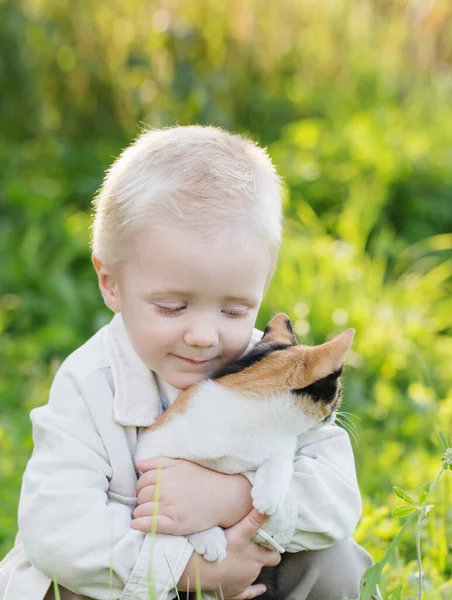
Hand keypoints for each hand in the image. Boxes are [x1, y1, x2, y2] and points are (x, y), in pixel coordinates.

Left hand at [131, 457, 252, 534]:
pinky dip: (140, 525)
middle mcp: (165, 491)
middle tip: (148, 502)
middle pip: (141, 496)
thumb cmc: (202, 477)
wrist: (224, 496)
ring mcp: (169, 508)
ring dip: (140, 512)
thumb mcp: (181, 463)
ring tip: (145, 513)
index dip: (141, 486)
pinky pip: (150, 525)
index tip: (146, 491)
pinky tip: (136, 525)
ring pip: (142, 510)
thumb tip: (138, 465)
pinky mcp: (175, 524)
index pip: (141, 481)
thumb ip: (158, 462)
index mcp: (165, 475)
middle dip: (142, 499)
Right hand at [178, 509, 280, 598]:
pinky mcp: (234, 592)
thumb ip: (254, 520)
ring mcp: (243, 583)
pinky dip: (254, 590)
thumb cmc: (221, 551)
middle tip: (256, 546)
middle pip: (263, 564)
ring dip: (249, 566)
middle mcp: (252, 572)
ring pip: (252, 574)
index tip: (271, 542)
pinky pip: (247, 593)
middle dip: (262, 556)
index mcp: (256, 558)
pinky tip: (261, 588)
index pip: (274, 556)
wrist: (200, 571)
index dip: (273, 549)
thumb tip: (268, 507)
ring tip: (242, 556)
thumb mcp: (239, 532)